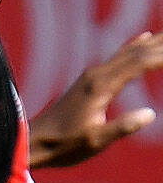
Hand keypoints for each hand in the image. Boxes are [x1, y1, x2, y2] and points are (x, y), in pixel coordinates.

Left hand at [27, 30, 162, 167]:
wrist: (34, 141)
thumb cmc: (64, 145)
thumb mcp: (95, 141)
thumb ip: (122, 127)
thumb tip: (150, 114)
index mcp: (101, 87)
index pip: (140, 62)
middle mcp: (97, 75)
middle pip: (138, 51)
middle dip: (162, 44)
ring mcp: (93, 75)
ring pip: (129, 51)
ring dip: (154, 42)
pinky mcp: (90, 80)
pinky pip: (118, 57)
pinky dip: (135, 46)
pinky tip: (144, 38)